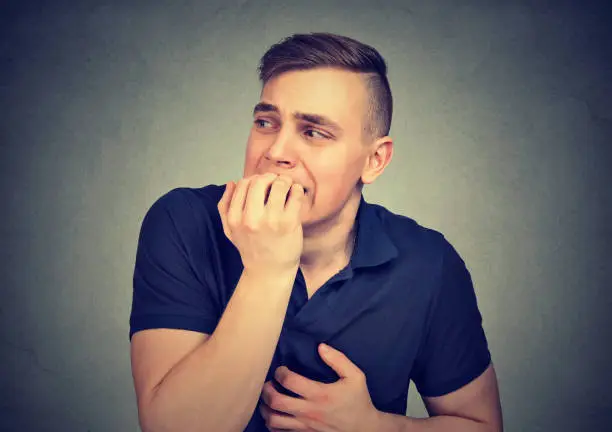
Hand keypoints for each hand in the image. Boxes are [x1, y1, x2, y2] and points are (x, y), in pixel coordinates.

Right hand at [218, 173, 305, 272]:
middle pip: (259, 181)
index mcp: (235, 218)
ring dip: (284, 181)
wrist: (269, 271)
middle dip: (269, 177)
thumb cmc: (251, 248)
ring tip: (287, 187)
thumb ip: (225, 206)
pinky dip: (296, 190)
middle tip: (276, 182)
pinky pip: (295, 195)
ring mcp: (271, 220)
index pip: (242, 184)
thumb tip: (231, 182)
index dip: (254, 179)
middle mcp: (251, 218)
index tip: (262, 184)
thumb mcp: (230, 230)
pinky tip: (295, 195)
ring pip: (279, 184)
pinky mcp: (289, 222)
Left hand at [259, 344, 379, 431]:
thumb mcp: (355, 377)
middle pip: (276, 402)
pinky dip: (272, 424)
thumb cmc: (358, 401)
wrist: (364, 430)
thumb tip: (321, 346)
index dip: (280, 372)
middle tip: (269, 383)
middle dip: (267, 390)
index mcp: (320, 394)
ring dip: (266, 408)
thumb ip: (338, 360)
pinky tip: (276, 415)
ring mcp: (305, 426)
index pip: (290, 381)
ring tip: (268, 399)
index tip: (281, 369)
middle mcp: (309, 411)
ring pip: (273, 420)